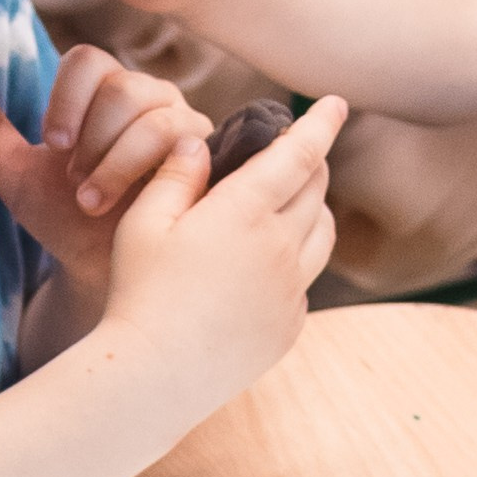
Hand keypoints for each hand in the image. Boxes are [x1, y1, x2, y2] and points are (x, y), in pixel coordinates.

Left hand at [0, 48, 201, 295]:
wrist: (105, 272)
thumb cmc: (67, 220)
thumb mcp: (19, 178)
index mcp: (105, 91)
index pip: (87, 60)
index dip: (65, 98)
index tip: (51, 144)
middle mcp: (150, 99)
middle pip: (122, 87)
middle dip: (91, 139)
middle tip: (76, 182)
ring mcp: (186, 126)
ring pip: (155, 116)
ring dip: (115, 162)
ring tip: (94, 201)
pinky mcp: (210, 158)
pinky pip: (187, 145)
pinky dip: (149, 172)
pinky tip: (137, 202)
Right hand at [101, 93, 341, 385]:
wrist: (154, 374)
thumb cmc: (139, 291)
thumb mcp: (144, 222)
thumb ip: (177, 175)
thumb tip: (201, 142)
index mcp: (244, 212)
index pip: (297, 154)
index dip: (320, 124)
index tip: (337, 102)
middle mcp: (280, 247)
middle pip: (315, 190)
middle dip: (310, 162)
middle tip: (295, 152)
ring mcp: (290, 290)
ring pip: (322, 233)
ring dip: (313, 209)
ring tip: (289, 202)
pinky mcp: (290, 325)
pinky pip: (306, 279)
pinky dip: (296, 259)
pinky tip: (264, 264)